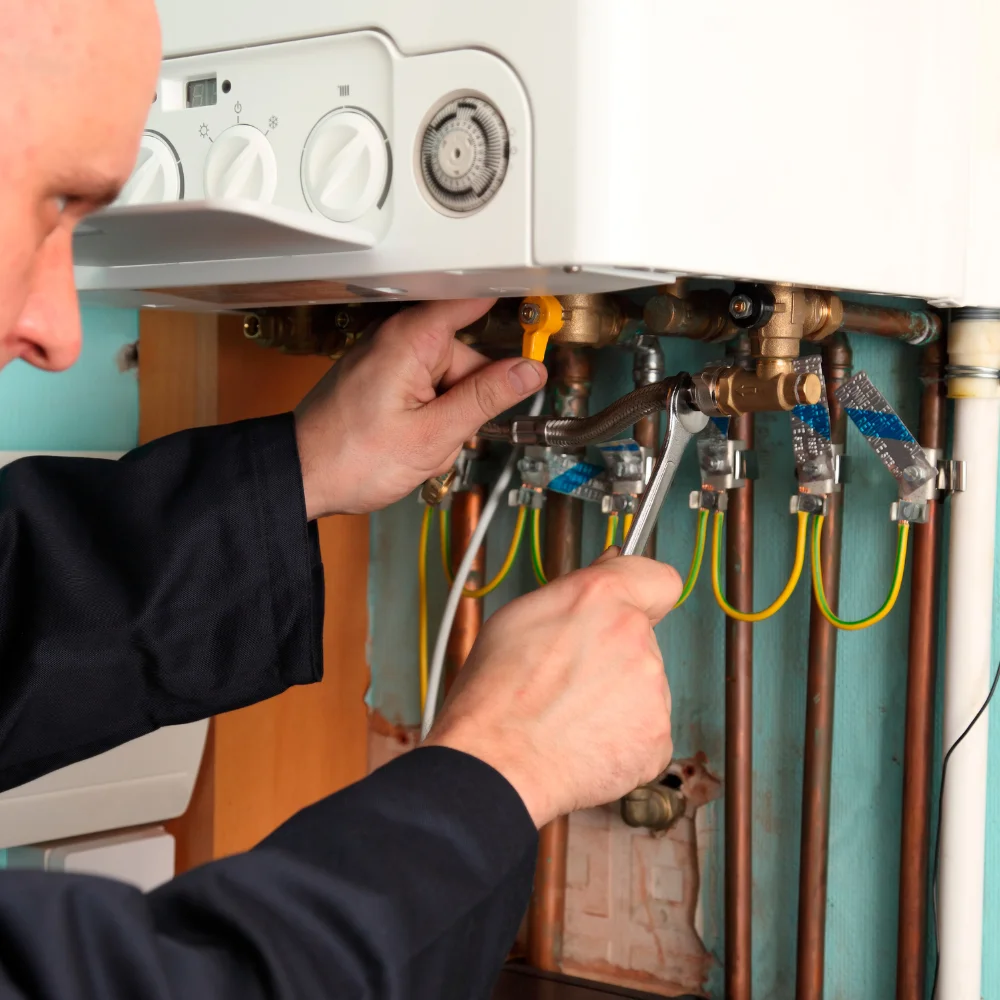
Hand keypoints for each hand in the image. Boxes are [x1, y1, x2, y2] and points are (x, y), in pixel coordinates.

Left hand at [294, 299, 547, 517]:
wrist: (302, 479)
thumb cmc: (352, 458)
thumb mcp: (434, 434)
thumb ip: (486, 398)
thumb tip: (529, 372)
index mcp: (411, 339)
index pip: (472, 300)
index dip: (510, 306)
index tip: (540, 315)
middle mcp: (397, 340)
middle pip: (464, 355)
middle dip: (469, 396)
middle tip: (451, 432)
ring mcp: (387, 360)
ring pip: (446, 380)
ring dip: (447, 415)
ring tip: (421, 444)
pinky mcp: (380, 380)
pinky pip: (424, 391)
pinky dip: (428, 417)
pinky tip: (411, 442)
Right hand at [424, 554, 678, 827]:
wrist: (495, 765)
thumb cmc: (494, 695)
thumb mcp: (518, 618)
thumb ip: (574, 594)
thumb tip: (603, 572)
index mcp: (600, 597)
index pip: (659, 579)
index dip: (644, 593)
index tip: (632, 606)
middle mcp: (635, 636)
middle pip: (642, 639)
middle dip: (613, 655)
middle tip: (568, 679)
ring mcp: (652, 689)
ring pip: (642, 687)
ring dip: (616, 699)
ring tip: (568, 717)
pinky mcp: (657, 737)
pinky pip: (645, 731)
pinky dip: (621, 739)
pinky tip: (582, 743)